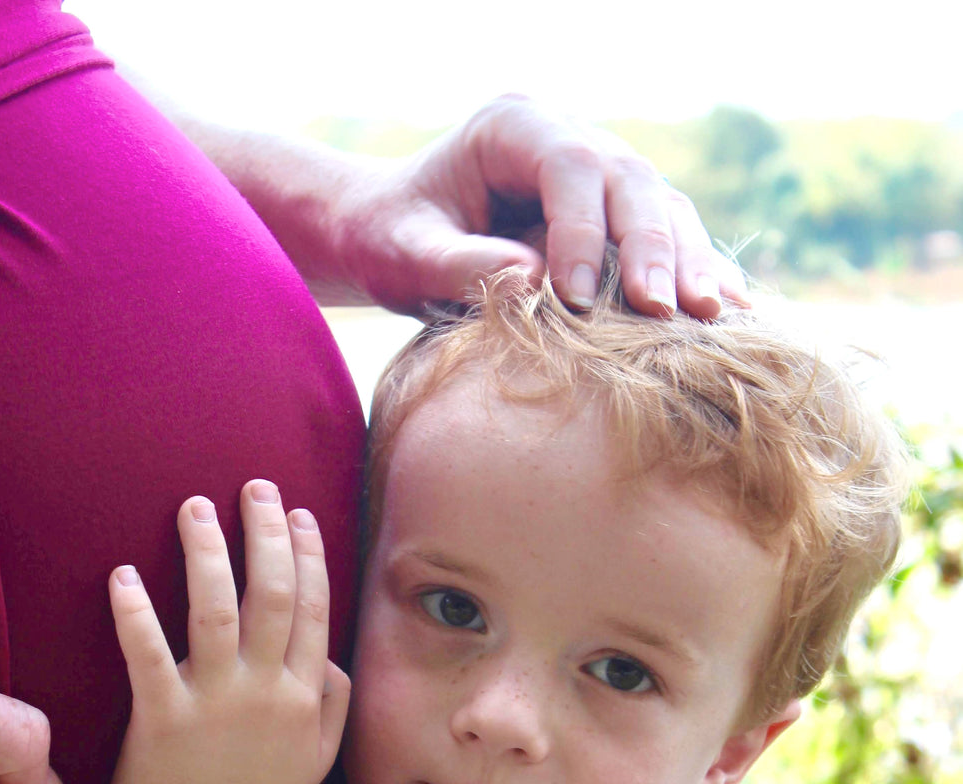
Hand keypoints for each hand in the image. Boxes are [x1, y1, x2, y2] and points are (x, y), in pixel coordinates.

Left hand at [108, 485, 349, 783]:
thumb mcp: (320, 757)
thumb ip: (334, 701)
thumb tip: (333, 654)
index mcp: (301, 694)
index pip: (312, 607)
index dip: (307, 554)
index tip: (296, 513)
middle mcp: (263, 690)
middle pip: (272, 594)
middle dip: (265, 532)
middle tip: (252, 487)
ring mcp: (212, 703)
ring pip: (215, 610)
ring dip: (207, 552)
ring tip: (194, 507)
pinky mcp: (161, 718)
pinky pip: (147, 655)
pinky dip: (135, 612)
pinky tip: (123, 574)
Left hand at [327, 94, 748, 317]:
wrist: (393, 236)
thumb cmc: (391, 240)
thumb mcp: (405, 254)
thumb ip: (458, 264)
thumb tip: (532, 281)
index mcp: (513, 127)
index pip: (569, 167)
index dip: (583, 231)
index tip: (576, 301)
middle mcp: (566, 138)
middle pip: (630, 181)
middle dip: (653, 247)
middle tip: (664, 311)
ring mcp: (598, 175)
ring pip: (662, 207)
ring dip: (689, 262)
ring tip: (709, 317)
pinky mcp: (615, 216)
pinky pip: (668, 239)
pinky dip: (696, 273)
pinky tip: (731, 312)